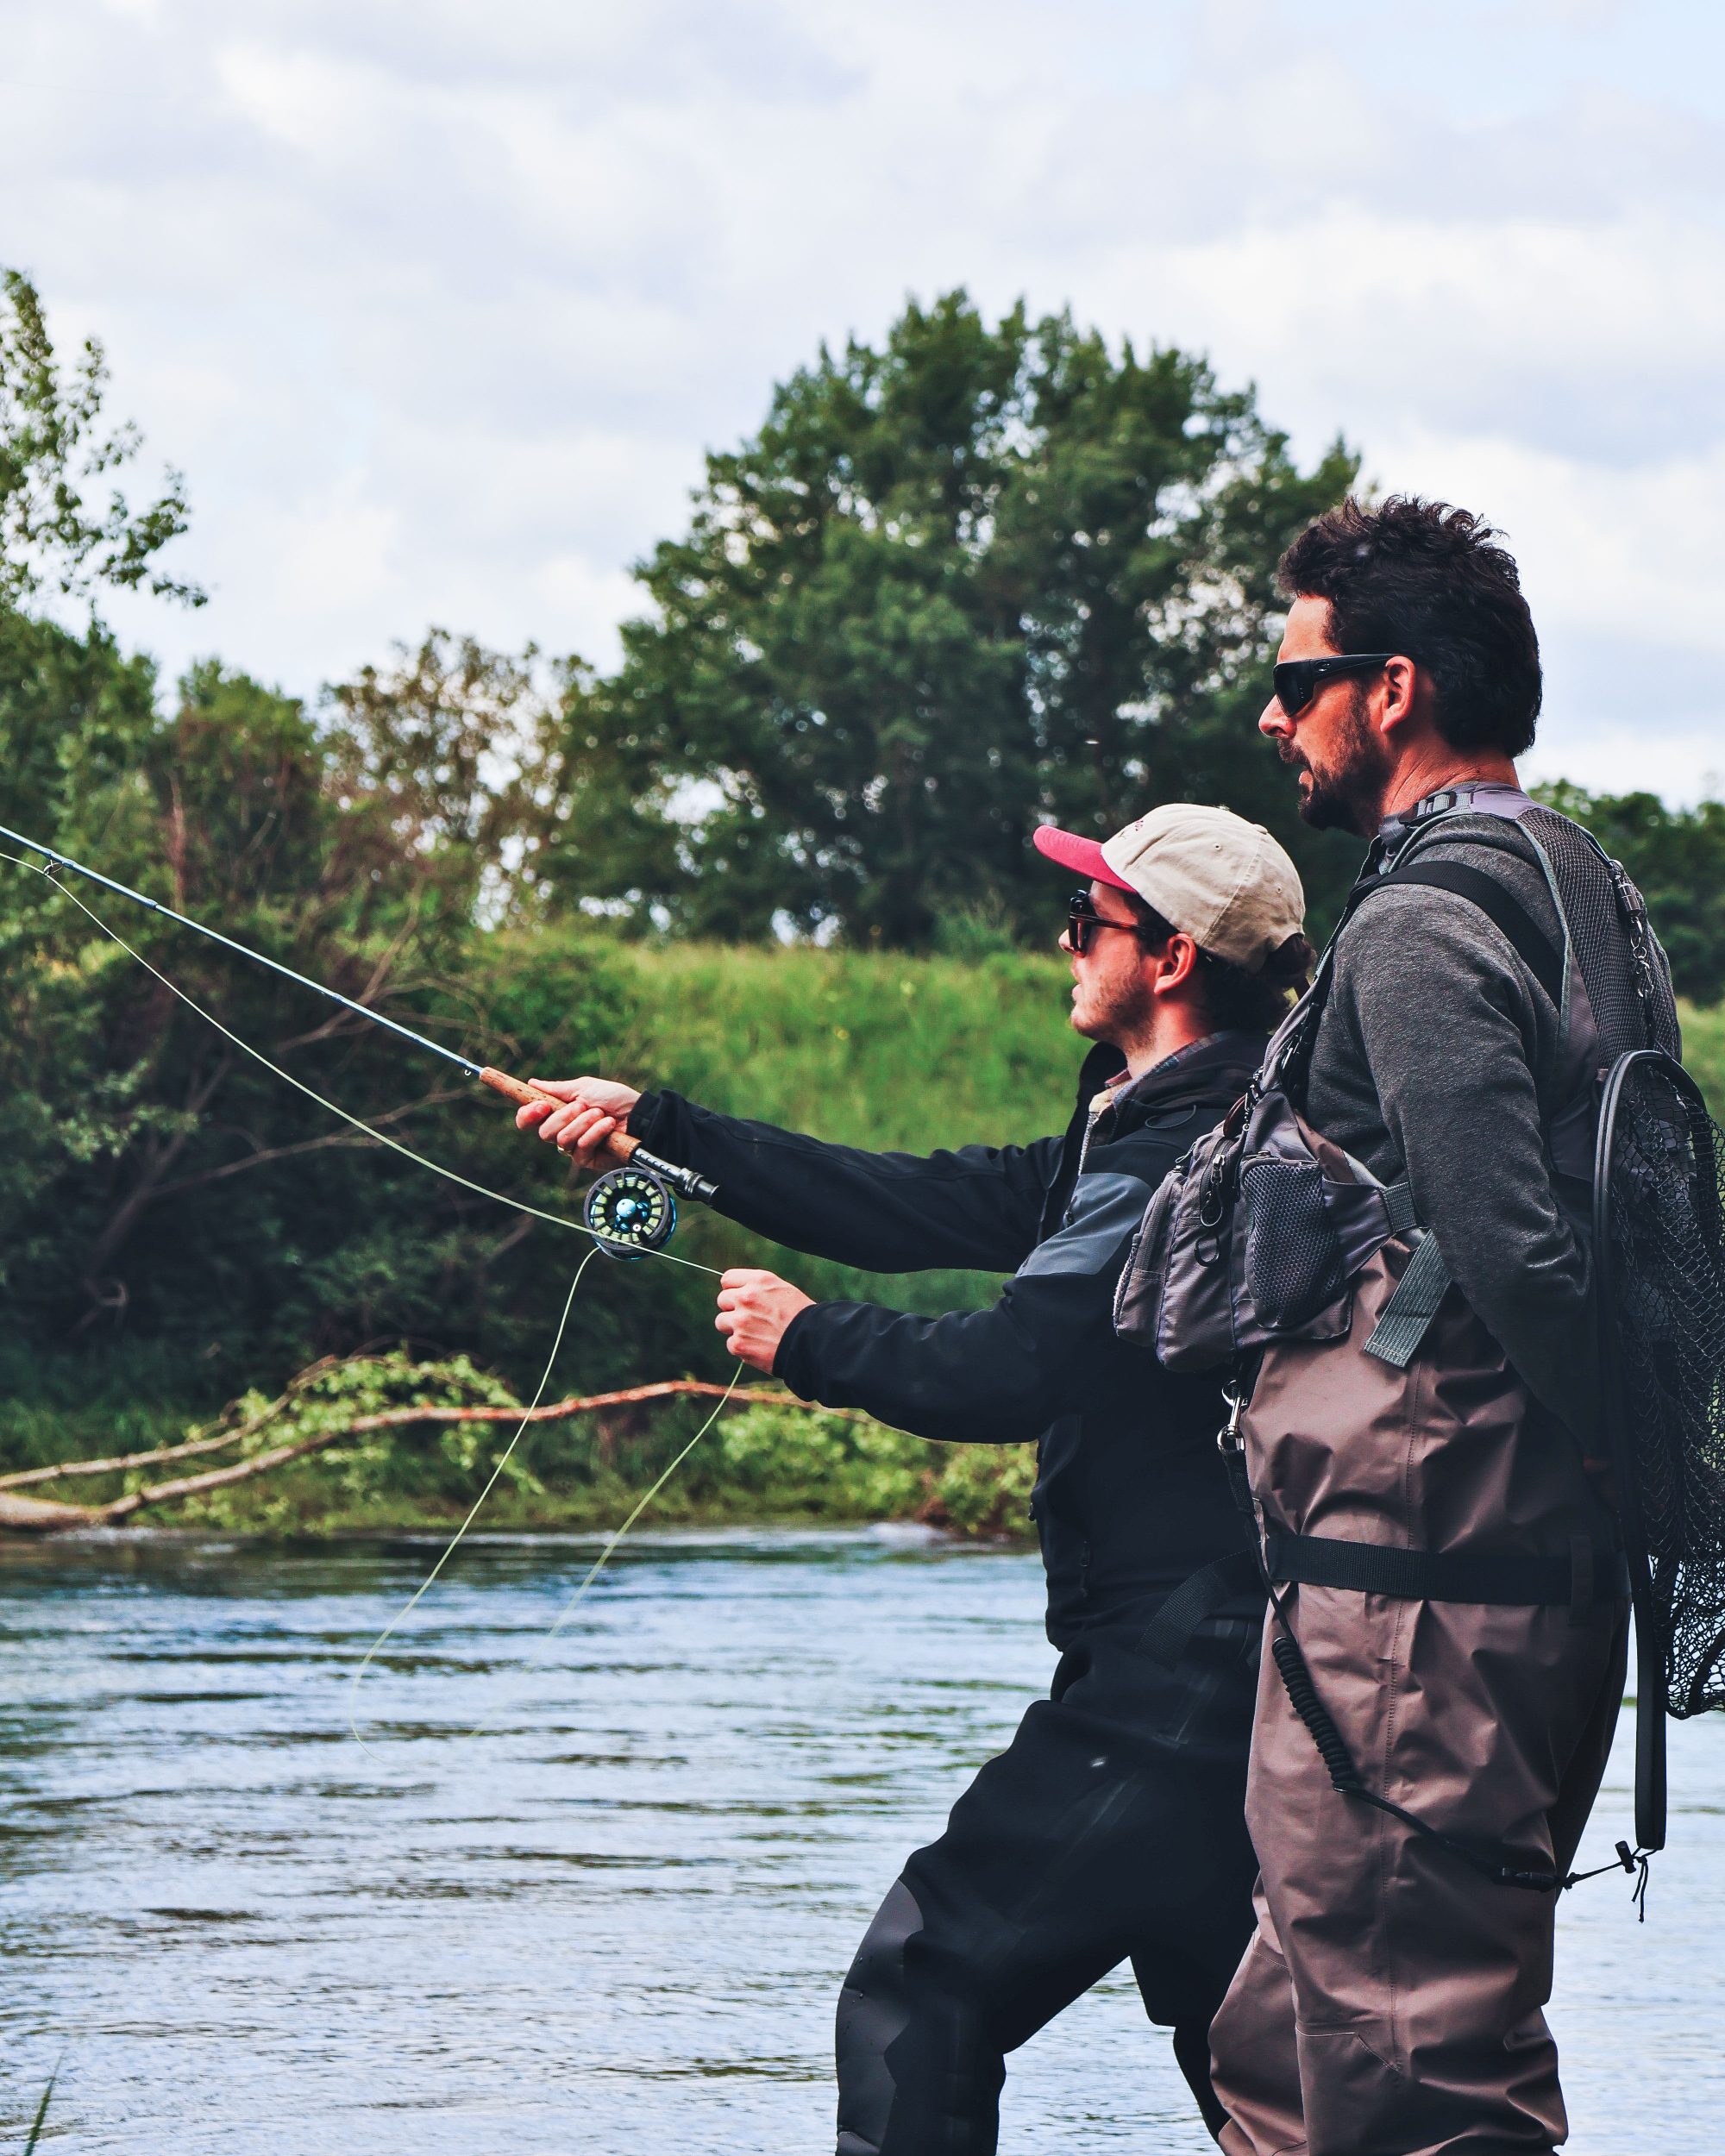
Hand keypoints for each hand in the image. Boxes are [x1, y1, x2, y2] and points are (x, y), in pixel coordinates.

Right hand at [514, 1075, 642, 1167]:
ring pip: (562, 1140)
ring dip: (583, 1122)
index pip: (529, 1120)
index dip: (528, 1115)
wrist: (640, 1115)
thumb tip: (532, 1083)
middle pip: (544, 1132)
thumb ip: (558, 1089)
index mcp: (558, 1112)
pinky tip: (608, 1125)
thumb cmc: (616, 1099)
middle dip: (564, 1116)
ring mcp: (574, 1147)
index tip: (541, 1106)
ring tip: (601, 1114)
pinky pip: (580, 1148)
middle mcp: (563, 1130)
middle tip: (583, 1105)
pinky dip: (595, 1133)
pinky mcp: (587, 1159)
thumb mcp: (585, 1088)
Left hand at [715, 1268, 814, 1374]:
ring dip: (734, 1328)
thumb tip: (737, 1293)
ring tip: (756, 1334)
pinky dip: (743, 1347)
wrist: (812, 1343)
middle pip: (722, 1300)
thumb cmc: (801, 1317)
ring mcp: (740, 1321)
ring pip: (722, 1322)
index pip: (727, 1279)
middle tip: (751, 1319)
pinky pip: (731, 1344)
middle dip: (733, 1309)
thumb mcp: (782, 1290)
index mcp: (758, 1281)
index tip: (741, 1299)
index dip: (734, 1290)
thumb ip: (757, 1289)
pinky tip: (760, 1347)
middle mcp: (746, 1298)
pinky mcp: (738, 1344)